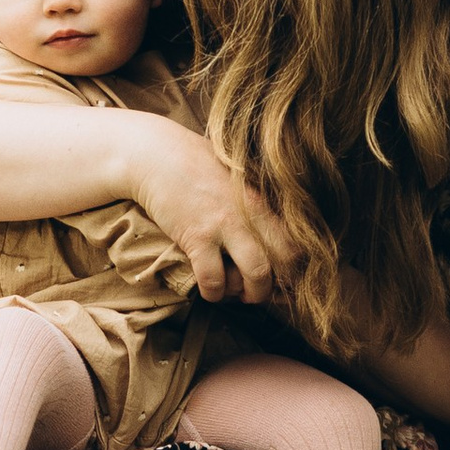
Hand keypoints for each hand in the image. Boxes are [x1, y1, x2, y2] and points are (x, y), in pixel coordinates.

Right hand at [113, 113, 294, 302]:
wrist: (155, 156)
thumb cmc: (193, 163)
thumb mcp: (232, 177)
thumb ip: (251, 201)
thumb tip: (264, 226)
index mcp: (260, 201)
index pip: (293, 242)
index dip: (290, 268)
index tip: (276, 278)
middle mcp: (249, 214)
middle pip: (283, 261)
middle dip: (274, 284)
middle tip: (256, 291)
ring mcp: (224, 226)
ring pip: (256, 275)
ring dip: (246, 293)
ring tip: (233, 290)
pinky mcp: (196, 237)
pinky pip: (213, 280)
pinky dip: (213, 293)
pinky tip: (209, 290)